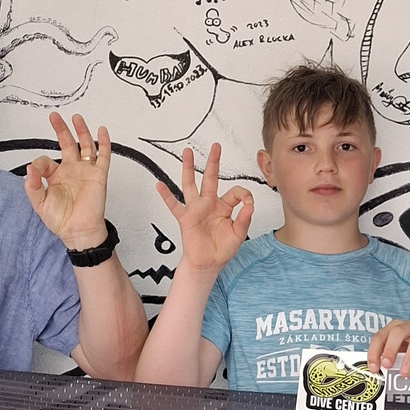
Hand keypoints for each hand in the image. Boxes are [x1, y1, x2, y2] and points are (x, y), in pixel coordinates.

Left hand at [26, 111, 112, 249]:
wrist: (78, 232)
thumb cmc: (61, 220)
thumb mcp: (39, 203)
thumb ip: (33, 185)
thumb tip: (29, 168)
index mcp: (56, 176)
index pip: (46, 160)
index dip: (39, 163)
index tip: (35, 171)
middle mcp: (71, 170)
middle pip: (67, 143)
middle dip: (61, 129)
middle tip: (54, 116)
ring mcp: (85, 171)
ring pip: (85, 145)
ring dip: (81, 131)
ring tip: (76, 118)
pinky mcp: (98, 175)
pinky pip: (103, 156)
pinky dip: (104, 143)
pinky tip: (102, 131)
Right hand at [154, 144, 253, 274]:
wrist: (207, 263)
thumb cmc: (222, 249)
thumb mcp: (239, 234)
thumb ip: (244, 218)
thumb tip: (250, 204)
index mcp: (224, 207)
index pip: (235, 192)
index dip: (244, 195)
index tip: (249, 202)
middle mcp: (209, 204)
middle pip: (210, 178)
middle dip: (213, 162)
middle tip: (216, 146)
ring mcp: (196, 209)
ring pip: (190, 184)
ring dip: (189, 168)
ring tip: (187, 153)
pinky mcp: (185, 218)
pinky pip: (174, 205)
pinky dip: (166, 196)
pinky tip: (159, 185)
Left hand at [367, 321, 409, 377]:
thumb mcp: (398, 355)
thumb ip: (388, 362)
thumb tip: (376, 378)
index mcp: (395, 329)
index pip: (380, 337)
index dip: (374, 352)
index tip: (374, 369)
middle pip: (398, 332)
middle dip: (390, 349)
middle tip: (387, 365)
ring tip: (405, 373)